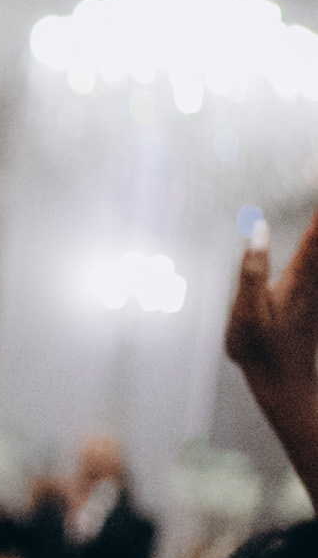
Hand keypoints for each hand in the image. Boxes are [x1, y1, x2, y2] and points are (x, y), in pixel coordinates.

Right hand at [233, 218, 317, 487]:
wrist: (282, 381)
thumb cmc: (259, 348)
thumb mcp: (247, 310)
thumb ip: (252, 268)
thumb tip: (257, 228)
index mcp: (299, 278)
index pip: (315, 234)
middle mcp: (313, 278)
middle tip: (317, 176)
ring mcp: (316, 288)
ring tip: (317, 208)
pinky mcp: (312, 296)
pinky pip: (317, 260)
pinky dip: (316, 243)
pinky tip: (312, 240)